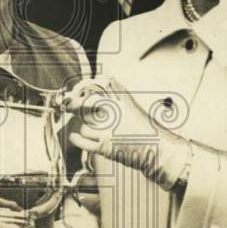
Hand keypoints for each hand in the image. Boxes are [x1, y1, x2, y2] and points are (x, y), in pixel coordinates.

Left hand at [63, 77, 185, 190]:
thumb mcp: (134, 105)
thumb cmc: (147, 128)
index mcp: (118, 106)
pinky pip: (84, 143)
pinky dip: (77, 139)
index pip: (92, 99)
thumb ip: (120, 92)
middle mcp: (111, 119)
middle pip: (85, 112)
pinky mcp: (105, 147)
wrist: (156, 149)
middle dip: (76, 109)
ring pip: (85, 127)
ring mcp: (107, 133)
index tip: (72, 99)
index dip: (79, 100)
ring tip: (90, 128)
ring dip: (86, 128)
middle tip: (70, 108)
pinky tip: (73, 136)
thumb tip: (110, 77)